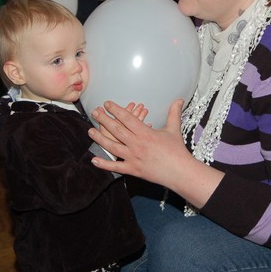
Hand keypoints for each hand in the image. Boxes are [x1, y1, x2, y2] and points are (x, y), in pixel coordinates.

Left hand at [88, 99, 224, 207]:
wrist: (180, 172)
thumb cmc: (177, 150)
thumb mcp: (174, 129)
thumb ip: (173, 113)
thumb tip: (179, 99)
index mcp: (145, 133)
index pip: (127, 118)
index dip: (116, 110)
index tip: (107, 104)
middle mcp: (137, 144)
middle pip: (116, 130)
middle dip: (104, 120)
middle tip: (95, 112)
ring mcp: (133, 158)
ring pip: (112, 147)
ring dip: (100, 138)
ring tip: (90, 131)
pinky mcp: (133, 170)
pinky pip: (116, 166)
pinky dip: (104, 164)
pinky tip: (94, 159)